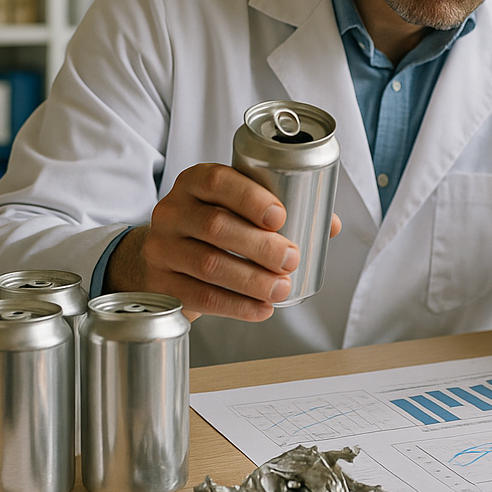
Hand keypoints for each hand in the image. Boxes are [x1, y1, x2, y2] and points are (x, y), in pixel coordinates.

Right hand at [104, 163, 341, 321]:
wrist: (163, 256)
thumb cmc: (212, 225)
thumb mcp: (236, 207)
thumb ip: (280, 210)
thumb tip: (330, 224)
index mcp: (194, 182)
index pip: (218, 182)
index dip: (251, 198)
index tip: (282, 217)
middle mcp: (173, 211)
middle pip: (216, 227)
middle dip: (261, 246)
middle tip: (292, 259)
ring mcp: (162, 248)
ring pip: (209, 264)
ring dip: (252, 280)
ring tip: (281, 288)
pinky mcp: (161, 284)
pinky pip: (200, 297)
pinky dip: (236, 306)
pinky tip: (261, 309)